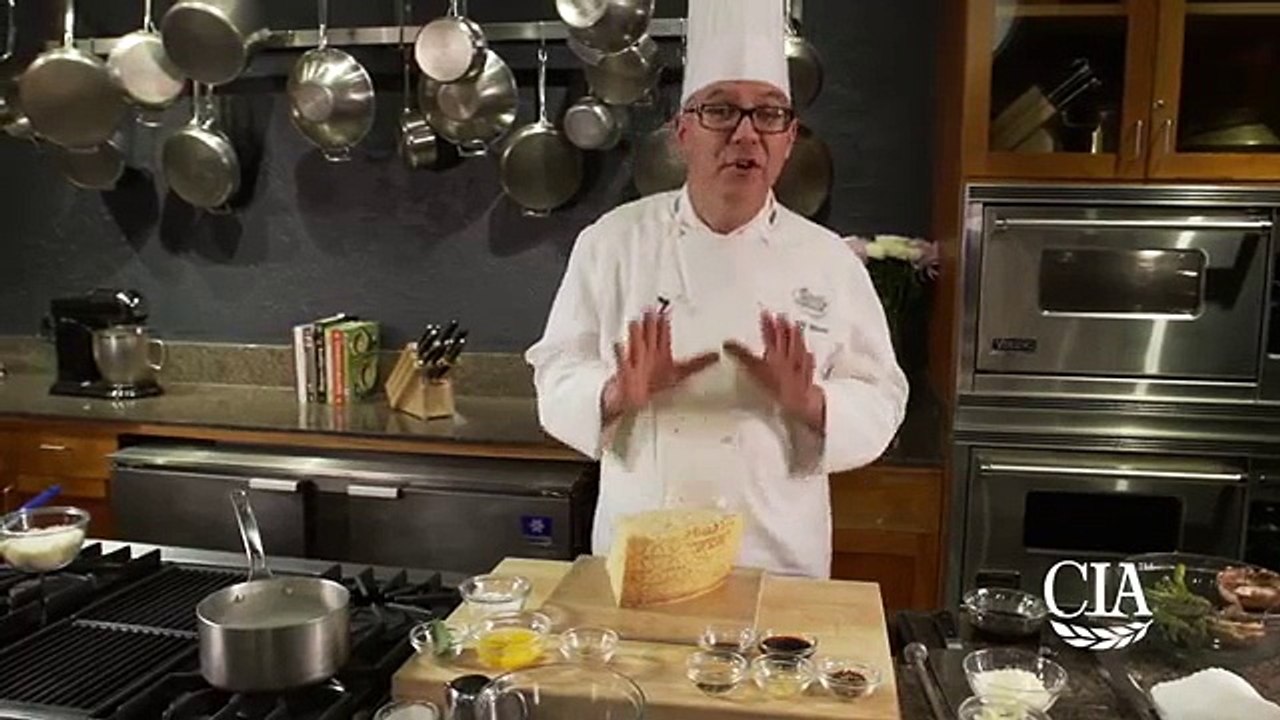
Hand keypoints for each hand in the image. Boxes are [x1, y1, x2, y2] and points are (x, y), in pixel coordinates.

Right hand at [601, 310, 718, 422]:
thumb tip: (716, 355)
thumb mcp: (681, 374)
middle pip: (649, 337)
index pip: (663, 336)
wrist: (635, 405)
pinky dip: (621, 355)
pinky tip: (618, 345)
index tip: (667, 312)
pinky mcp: (626, 375)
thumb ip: (698, 363)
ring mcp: (636, 364)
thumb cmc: (655, 388)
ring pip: (635, 346)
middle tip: (649, 310)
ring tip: (635, 324)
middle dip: (649, 325)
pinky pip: (623, 363)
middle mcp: (648, 357)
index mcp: (661, 355)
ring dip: (635, 336)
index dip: (665, 325)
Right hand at [723, 312, 825, 432]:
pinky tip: (809, 354)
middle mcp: (789, 358)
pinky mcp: (807, 378)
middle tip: (780, 316)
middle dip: (782, 326)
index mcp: (775, 353)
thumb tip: (729, 344)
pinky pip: (808, 362)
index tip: (765, 314)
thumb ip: (741, 355)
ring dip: (796, 336)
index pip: (770, 335)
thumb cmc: (778, 388)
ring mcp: (800, 367)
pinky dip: (807, 356)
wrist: (799, 403)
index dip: (766, 324)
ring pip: (798, 347)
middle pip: (786, 338)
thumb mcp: (754, 369)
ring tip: (795, 326)